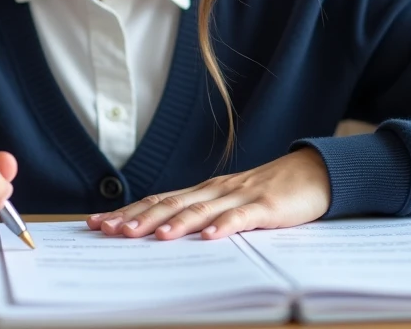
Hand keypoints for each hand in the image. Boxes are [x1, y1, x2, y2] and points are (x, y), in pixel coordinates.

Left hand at [86, 148, 329, 240]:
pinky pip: (242, 217)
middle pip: (170, 204)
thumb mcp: (230, 205)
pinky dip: (224, 226)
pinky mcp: (265, 206)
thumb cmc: (270, 193)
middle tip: (110, 231)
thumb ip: (202, 216)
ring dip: (176, 223)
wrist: (314, 173)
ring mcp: (239, 196)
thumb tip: (164, 235)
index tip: (97, 223)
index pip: (157, 201)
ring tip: (154, 236)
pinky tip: (210, 236)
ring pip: (201, 210)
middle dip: (138, 218)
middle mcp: (214, 191)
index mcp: (203, 192)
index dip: (127, 213)